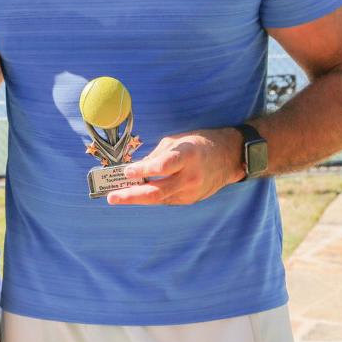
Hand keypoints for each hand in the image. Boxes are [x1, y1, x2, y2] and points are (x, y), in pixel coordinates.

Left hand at [107, 127, 244, 205]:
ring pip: (159, 199)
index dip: (144, 170)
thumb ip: (156, 155)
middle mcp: (190, 176)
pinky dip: (151, 197)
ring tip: (118, 196)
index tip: (127, 172)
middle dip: (132, 195)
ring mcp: (191, 191)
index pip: (163, 166)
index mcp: (188, 155)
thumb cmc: (200, 143)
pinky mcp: (190, 200)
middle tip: (112, 196)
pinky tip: (137, 194)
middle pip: (157, 191)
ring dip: (137, 198)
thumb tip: (135, 168)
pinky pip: (166, 199)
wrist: (230, 158)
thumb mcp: (177, 141)